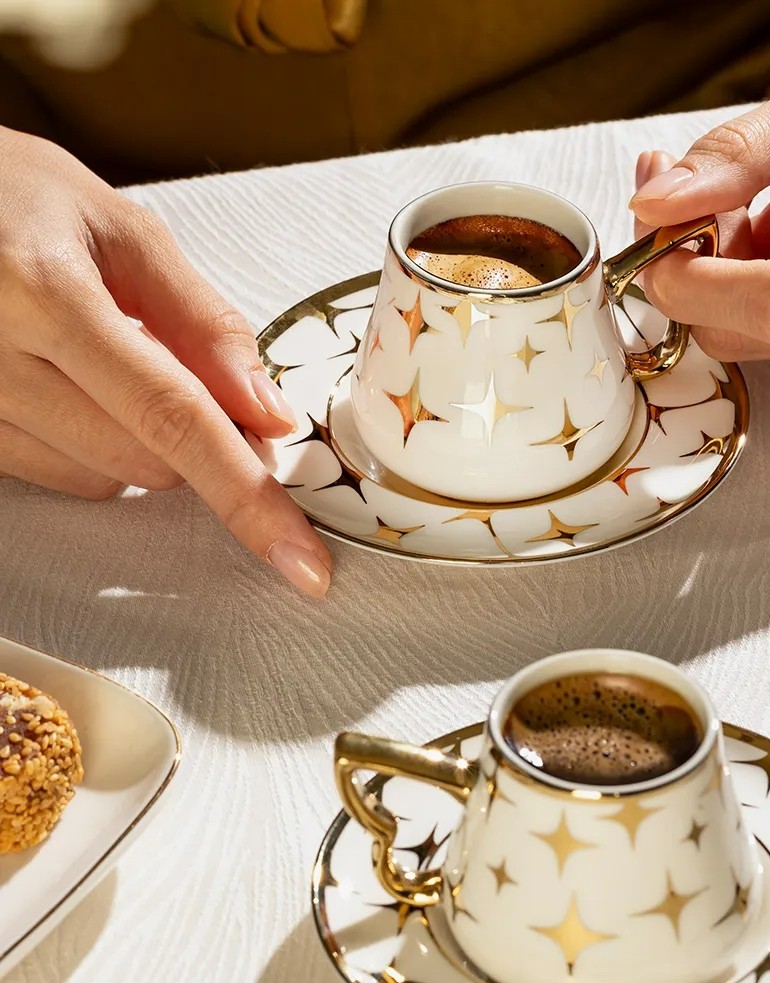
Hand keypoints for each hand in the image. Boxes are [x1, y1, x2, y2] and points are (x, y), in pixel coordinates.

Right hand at [0, 127, 331, 595]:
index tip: (302, 559)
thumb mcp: (120, 229)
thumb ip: (203, 323)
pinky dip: (85, 444)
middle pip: (145, 460)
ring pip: (100, 480)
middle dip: (192, 435)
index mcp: (45, 293)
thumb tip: (268, 415)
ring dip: (134, 440)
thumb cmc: (13, 196)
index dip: (246, 494)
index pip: (173, 417)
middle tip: (175, 365)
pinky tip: (65, 381)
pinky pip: (51, 475)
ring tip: (97, 356)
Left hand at [630, 0, 769, 365]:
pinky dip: (763, 290)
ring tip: (763, 202)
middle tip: (697, 199)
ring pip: (769, 338)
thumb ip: (737, 154)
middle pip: (762, 330)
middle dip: (701, 274)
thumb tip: (656, 204)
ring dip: (731, 279)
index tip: (654, 239)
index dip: (694, 283)